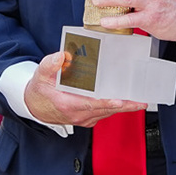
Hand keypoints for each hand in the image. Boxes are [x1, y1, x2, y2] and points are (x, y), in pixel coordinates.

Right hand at [23, 50, 145, 128]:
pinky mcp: (87, 119)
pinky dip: (115, 108)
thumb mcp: (40, 74)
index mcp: (67, 104)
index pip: (90, 104)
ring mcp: (83, 119)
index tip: (120, 101)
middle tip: (141, 101)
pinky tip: (127, 101)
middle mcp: (77, 115)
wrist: (34, 106)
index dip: (106, 102)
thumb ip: (50, 64)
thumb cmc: (39, 89)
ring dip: (123, 108)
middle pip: (104, 110)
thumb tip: (62, 56)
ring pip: (106, 113)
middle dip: (124, 106)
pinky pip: (104, 114)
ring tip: (140, 100)